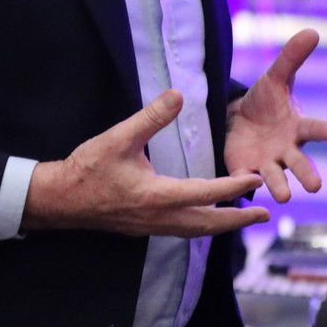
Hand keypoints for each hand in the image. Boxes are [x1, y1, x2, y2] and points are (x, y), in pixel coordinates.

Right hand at [22, 90, 267, 237]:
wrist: (61, 199)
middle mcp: (160, 217)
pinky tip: (205, 218)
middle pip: (208, 224)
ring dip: (222, 225)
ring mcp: (152, 227)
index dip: (233, 187)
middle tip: (265, 213)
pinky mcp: (144, 228)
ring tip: (243, 218)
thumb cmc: (87, 168)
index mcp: (158, 196)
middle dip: (238, 219)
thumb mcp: (119, 138)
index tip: (255, 179)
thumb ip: (150, 117)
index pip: (206, 193)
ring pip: (196, 231)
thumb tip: (177, 95)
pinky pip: (183, 231)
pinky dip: (202, 226)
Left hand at [224, 28, 326, 202]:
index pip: (313, 128)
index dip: (322, 129)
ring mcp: (267, 163)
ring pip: (276, 179)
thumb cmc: (266, 100)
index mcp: (297, 127)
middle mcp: (287, 150)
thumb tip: (312, 31)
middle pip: (300, 163)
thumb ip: (292, 58)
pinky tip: (244, 184)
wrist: (239, 119)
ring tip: (284, 197)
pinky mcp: (245, 170)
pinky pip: (246, 180)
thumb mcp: (275, 77)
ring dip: (280, 187)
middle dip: (307, 174)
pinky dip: (245, 183)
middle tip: (315, 185)